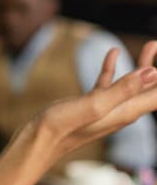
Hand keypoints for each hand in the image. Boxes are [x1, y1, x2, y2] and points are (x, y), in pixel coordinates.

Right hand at [31, 41, 156, 168]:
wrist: (38, 141)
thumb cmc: (63, 126)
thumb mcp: (95, 104)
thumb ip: (124, 89)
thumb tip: (153, 72)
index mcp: (127, 111)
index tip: (156, 48)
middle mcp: (122, 111)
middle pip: (149, 88)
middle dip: (156, 68)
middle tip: (154, 43)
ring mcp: (107, 107)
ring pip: (132, 83)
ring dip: (142, 64)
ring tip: (148, 45)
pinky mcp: (92, 103)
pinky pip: (109, 82)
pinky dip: (114, 67)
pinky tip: (112, 52)